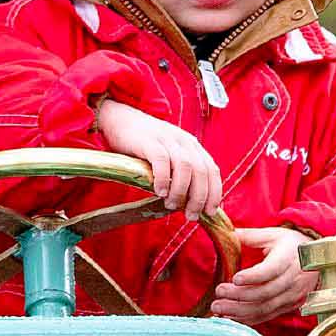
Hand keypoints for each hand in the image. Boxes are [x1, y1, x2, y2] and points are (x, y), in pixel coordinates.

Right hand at [93, 98, 221, 216]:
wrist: (120, 120)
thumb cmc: (145, 145)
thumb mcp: (170, 155)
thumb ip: (181, 174)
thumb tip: (189, 205)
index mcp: (192, 146)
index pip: (212, 170)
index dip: (214, 193)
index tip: (209, 212)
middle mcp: (184, 141)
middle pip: (201, 171)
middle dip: (199, 197)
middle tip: (190, 215)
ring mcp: (167, 139)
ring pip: (185, 167)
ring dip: (181, 190)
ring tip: (171, 205)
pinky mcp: (149, 140)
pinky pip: (162, 160)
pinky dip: (164, 178)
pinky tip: (159, 192)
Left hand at [211, 226, 314, 324]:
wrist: (319, 258)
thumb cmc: (291, 244)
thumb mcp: (273, 234)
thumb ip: (250, 236)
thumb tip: (226, 234)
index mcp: (288, 257)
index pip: (271, 270)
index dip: (252, 276)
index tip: (234, 278)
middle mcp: (293, 279)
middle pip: (265, 293)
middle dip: (238, 296)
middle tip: (218, 294)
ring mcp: (293, 295)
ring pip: (265, 308)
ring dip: (239, 311)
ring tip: (218, 308)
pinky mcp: (290, 306)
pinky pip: (268, 315)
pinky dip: (249, 319)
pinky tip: (231, 316)